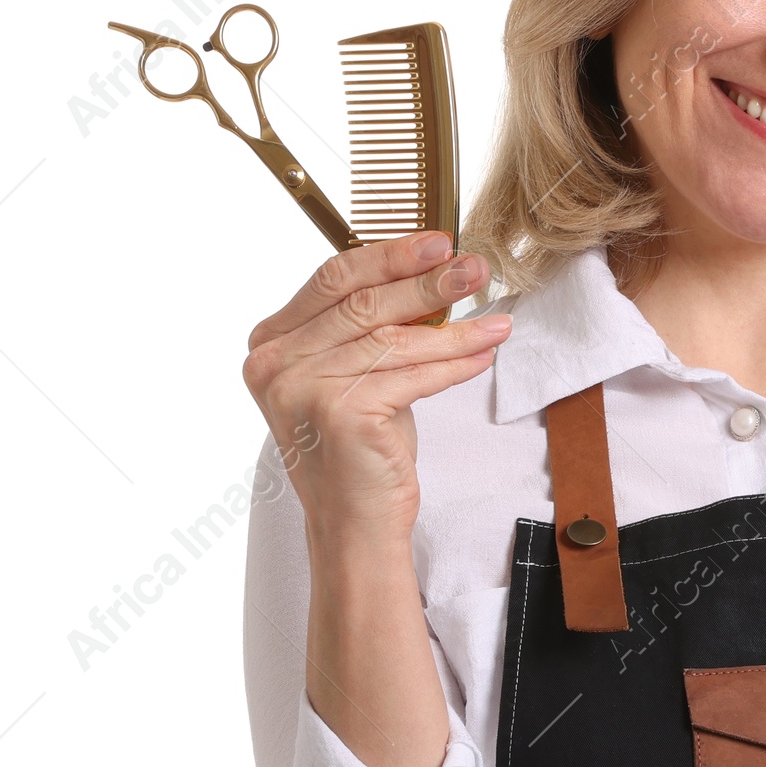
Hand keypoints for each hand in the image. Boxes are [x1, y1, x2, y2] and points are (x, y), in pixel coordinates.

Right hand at [242, 230, 509, 540]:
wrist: (353, 525)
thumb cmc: (359, 451)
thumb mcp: (358, 376)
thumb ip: (373, 328)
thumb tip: (434, 276)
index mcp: (271, 344)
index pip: (332, 279)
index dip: (388, 255)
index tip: (436, 242)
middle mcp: (275, 363)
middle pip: (363, 302)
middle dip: (428, 281)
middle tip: (474, 268)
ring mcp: (303, 388)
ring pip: (393, 340)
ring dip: (454, 328)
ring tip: (494, 321)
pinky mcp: (339, 413)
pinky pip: (412, 376)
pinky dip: (453, 365)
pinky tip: (482, 357)